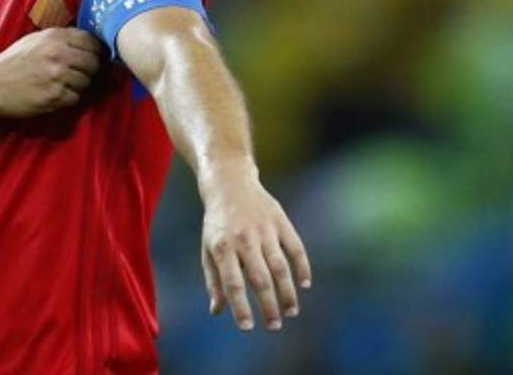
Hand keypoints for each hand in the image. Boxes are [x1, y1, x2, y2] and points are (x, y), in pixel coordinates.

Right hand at [0, 27, 100, 118]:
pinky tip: (54, 95)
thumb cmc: (12, 62)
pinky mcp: (54, 96)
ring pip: (87, 82)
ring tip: (61, 85)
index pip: (91, 41)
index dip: (94, 51)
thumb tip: (87, 43)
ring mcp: (57, 75)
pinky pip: (75, 98)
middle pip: (93, 63)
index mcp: (54, 36)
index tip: (89, 57)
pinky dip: (68, 99)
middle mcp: (58, 53)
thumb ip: (60, 39)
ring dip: (78, 86)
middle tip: (76, 74)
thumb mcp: (35, 41)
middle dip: (88, 70)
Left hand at [201, 161, 311, 331]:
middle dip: (268, 306)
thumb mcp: (208, 249)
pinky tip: (304, 285)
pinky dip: (302, 266)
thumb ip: (214, 280)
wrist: (229, 183)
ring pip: (280, 266)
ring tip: (291, 312)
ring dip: (287, 292)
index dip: (241, 307)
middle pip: (260, 279)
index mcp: (222, 247)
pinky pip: (295, 247)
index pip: (233, 283)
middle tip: (274, 326)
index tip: (248, 328)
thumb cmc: (217, 224)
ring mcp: (264, 229)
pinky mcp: (280, 220)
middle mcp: (243, 238)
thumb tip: (217, 311)